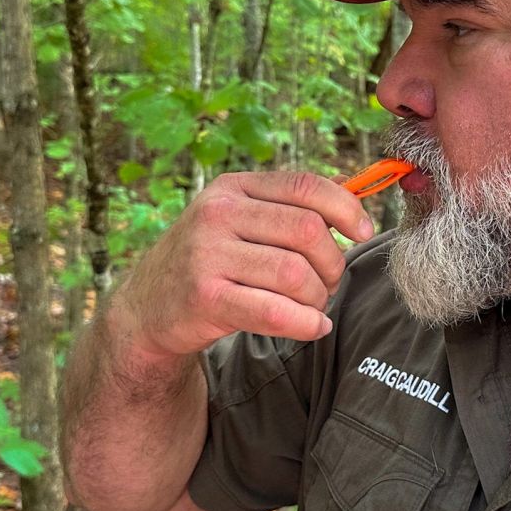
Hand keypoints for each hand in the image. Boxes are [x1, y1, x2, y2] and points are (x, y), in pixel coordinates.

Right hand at [119, 171, 374, 357]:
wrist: (148, 308)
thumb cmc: (210, 262)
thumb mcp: (237, 221)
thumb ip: (285, 209)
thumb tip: (352, 201)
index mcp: (233, 187)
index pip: (304, 184)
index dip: (345, 208)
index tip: (362, 232)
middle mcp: (217, 214)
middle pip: (307, 230)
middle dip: (333, 263)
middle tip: (329, 283)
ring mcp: (207, 254)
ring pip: (295, 273)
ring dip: (318, 297)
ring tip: (314, 306)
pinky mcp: (204, 297)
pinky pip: (274, 310)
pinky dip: (305, 322)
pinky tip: (313, 326)